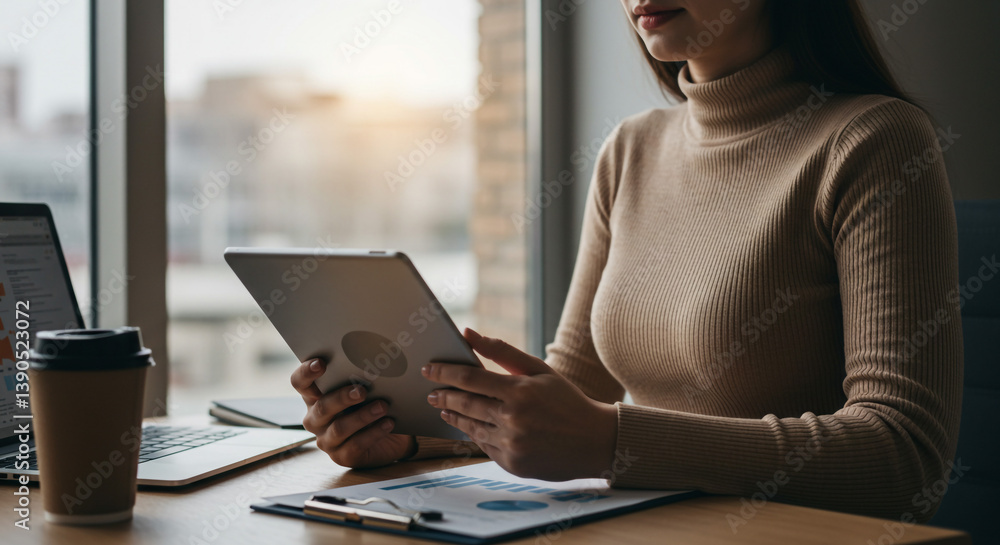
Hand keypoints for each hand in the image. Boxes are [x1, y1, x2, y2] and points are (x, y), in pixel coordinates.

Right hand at [291, 358, 415, 467]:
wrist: (390, 437)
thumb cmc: (370, 404)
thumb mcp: (362, 389)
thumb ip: (357, 377)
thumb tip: (370, 360)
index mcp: (314, 396)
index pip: (300, 383)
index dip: (306, 373)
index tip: (321, 363)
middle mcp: (315, 419)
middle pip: (322, 407)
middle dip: (342, 397)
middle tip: (362, 390)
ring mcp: (327, 440)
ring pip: (340, 428)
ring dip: (363, 416)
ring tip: (382, 406)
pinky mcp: (342, 456)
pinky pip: (356, 445)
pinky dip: (374, 432)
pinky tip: (388, 423)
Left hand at [424, 329, 617, 480]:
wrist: (594, 441)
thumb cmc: (566, 400)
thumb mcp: (539, 370)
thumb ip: (502, 351)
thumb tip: (468, 333)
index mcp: (519, 391)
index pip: (470, 378)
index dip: (445, 372)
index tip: (428, 369)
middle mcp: (513, 419)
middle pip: (465, 404)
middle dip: (444, 396)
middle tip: (431, 392)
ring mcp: (512, 444)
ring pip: (471, 428)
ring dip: (454, 417)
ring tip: (445, 409)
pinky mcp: (512, 464)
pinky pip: (484, 446)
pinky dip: (474, 435)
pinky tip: (469, 426)